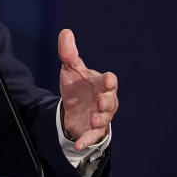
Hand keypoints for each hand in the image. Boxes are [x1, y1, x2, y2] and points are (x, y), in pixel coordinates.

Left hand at [57, 29, 118, 150]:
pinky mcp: (92, 130)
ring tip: (93, 119)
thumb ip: (68, 53)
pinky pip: (92, 137)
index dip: (108, 81)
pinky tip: (79, 144)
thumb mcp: (70, 69)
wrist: (72, 108)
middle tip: (101, 102)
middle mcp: (104, 100)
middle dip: (107, 102)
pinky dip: (86, 141)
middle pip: (111, 102)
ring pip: (105, 120)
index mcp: (101, 84)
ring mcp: (100, 116)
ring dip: (100, 120)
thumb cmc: (77, 86)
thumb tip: (65, 32)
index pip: (109, 81)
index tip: (106, 80)